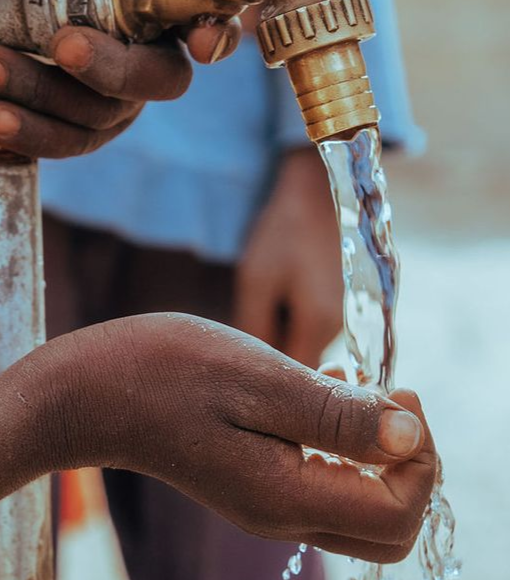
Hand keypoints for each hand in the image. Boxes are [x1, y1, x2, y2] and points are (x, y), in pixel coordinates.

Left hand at [0, 0, 242, 157]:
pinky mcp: (73, 134)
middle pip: (158, 79)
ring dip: (44, 95)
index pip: (202, 15)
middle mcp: (145, 58)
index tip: (201, 44)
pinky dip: (28, 134)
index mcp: (150, 1)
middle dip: (112, 67)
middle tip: (62, 45)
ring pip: (99, 116)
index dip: (214, 32)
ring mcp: (113, 104)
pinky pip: (62, 144)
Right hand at [67, 312, 434, 561]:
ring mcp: (264, 506)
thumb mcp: (258, 378)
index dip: (420, 458)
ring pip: (359, 508)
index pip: (398, 513)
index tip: (401, 392)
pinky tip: (323, 387)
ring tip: (354, 383)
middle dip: (410, 466)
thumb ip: (337, 415)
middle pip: (387, 529)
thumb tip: (412, 437)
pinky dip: (343, 446)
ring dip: (377, 452)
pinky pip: (323, 484)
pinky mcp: (250, 485)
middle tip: (391, 397)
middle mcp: (281, 518)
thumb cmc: (162, 371)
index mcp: (287, 498)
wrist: (82, 393)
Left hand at [234, 148, 341, 367]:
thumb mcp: (256, 279)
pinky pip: (311, 332)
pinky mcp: (339, 306)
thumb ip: (252, 327)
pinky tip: (272, 304)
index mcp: (319, 325)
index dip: (266, 385)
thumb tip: (246, 369)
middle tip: (236, 349)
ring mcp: (343, 318)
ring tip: (253, 317)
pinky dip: (290, 327)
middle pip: (300, 368)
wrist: (319, 193)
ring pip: (304, 349)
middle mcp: (340, 329)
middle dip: (271, 366)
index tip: (236, 378)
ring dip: (280, 344)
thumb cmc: (285, 232)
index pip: (293, 382)